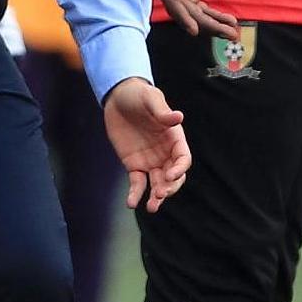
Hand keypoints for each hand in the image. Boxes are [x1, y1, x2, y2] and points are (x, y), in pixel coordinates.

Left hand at [103, 77, 190, 212]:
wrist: (118, 97)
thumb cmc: (139, 95)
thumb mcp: (150, 98)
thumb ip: (162, 111)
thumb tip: (178, 117)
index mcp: (174, 138)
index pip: (183, 158)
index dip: (180, 169)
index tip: (171, 176)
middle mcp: (165, 152)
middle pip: (173, 176)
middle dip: (169, 187)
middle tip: (160, 194)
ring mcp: (150, 161)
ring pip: (157, 184)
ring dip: (157, 197)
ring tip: (152, 207)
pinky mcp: (134, 165)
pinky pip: (138, 183)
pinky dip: (136, 194)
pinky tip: (132, 203)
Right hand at [138, 0, 240, 40]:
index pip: (172, 1)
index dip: (182, 16)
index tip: (194, 31)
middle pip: (189, 14)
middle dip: (208, 26)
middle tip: (231, 34)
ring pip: (196, 14)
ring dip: (214, 24)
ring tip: (234, 32)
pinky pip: (199, 8)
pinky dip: (213, 15)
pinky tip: (228, 21)